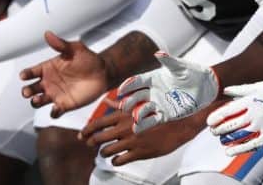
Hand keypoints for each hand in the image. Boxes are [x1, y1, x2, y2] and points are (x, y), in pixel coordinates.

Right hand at [20, 31, 109, 117]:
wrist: (104, 72)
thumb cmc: (88, 59)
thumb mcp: (75, 49)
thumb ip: (61, 44)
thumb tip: (47, 34)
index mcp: (48, 68)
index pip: (31, 72)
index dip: (26, 74)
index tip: (23, 75)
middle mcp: (48, 83)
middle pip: (31, 89)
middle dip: (26, 91)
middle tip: (27, 92)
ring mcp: (55, 94)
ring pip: (39, 101)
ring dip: (36, 102)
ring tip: (38, 100)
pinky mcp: (65, 105)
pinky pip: (55, 112)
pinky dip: (53, 112)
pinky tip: (56, 109)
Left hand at [83, 110, 203, 165]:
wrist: (180, 123)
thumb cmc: (160, 111)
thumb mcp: (139, 104)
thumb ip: (120, 105)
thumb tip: (106, 102)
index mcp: (123, 115)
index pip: (97, 123)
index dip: (86, 130)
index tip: (82, 135)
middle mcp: (124, 128)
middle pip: (98, 139)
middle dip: (92, 142)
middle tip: (90, 144)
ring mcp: (131, 141)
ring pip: (106, 151)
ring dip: (104, 152)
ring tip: (106, 152)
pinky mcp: (139, 152)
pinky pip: (119, 160)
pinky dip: (116, 161)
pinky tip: (119, 158)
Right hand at [116, 52, 218, 132]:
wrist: (206, 87)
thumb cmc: (193, 73)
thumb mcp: (181, 66)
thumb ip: (169, 61)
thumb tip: (159, 53)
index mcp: (153, 78)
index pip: (137, 82)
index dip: (128, 85)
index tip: (120, 90)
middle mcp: (152, 91)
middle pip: (136, 97)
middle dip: (129, 101)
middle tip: (124, 106)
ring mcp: (158, 103)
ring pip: (142, 110)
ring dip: (136, 113)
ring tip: (134, 117)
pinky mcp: (165, 114)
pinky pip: (152, 121)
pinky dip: (144, 124)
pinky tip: (137, 128)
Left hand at [207, 81, 262, 154]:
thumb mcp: (260, 86)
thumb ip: (241, 90)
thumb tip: (226, 91)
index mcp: (251, 100)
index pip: (228, 111)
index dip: (216, 117)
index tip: (209, 121)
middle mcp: (254, 114)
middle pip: (230, 125)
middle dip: (218, 130)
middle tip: (212, 131)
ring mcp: (262, 126)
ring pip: (238, 136)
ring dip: (226, 139)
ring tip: (220, 140)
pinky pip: (251, 145)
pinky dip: (238, 150)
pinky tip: (229, 151)